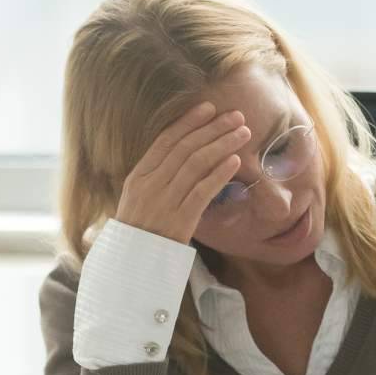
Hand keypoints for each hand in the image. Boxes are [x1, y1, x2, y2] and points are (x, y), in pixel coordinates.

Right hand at [113, 102, 249, 244]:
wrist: (132, 266)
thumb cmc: (139, 232)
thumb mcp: (138, 200)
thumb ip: (155, 177)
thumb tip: (180, 153)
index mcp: (138, 177)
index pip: (165, 140)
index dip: (188, 122)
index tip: (208, 108)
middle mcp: (150, 186)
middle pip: (185, 148)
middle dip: (213, 128)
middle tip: (236, 116)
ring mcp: (164, 203)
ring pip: (196, 165)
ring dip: (222, 145)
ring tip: (243, 134)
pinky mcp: (179, 222)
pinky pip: (202, 192)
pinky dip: (219, 174)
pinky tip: (235, 162)